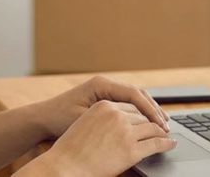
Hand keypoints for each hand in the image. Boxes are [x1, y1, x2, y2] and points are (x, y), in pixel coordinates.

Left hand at [37, 76, 169, 139]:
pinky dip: (139, 113)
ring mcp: (105, 90)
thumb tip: (134, 125)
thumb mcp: (84, 120)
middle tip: (167, 126)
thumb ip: (109, 119)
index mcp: (101, 84)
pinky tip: (147, 125)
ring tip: (162, 126)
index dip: (149, 110)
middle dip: (153, 110)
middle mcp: (105, 84)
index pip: (133, 94)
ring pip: (135, 98)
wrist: (42, 118)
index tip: (160, 124)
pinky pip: (127, 104)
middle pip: (138, 94)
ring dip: (149, 111)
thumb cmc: (59, 120)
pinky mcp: (104, 99)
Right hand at [40, 100, 176, 176]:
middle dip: (152, 122)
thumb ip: (103, 121)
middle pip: (142, 116)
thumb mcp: (85, 124)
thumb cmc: (70, 150)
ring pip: (151, 128)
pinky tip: (170, 144)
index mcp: (104, 106)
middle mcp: (116, 115)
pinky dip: (166, 143)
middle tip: (162, 127)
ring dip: (161, 132)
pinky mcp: (131, 150)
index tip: (148, 118)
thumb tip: (117, 125)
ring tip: (167, 135)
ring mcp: (125, 132)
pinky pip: (155, 143)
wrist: (64, 166)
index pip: (130, 106)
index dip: (141, 114)